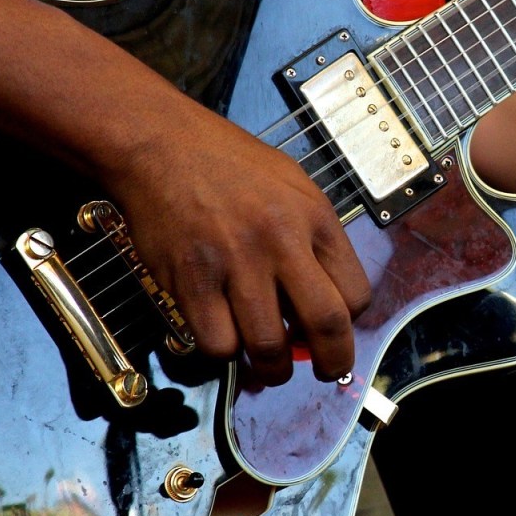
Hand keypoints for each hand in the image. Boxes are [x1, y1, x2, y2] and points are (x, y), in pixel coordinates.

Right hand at [100, 97, 372, 386]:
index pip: (355, 294)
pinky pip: (217, 344)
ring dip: (272, 369)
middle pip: (326, 326)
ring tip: (267, 364)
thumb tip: (318, 300)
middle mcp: (280, 240)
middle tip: (325, 372)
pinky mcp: (192, 280)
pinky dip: (223, 352)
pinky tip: (222, 334)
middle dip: (332, 364)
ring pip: (268, 347)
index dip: (349, 324)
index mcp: (314, 216)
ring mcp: (235, 262)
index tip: (335, 331)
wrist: (160, 143)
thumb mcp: (290, 183)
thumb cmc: (225, 163)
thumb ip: (311, 237)